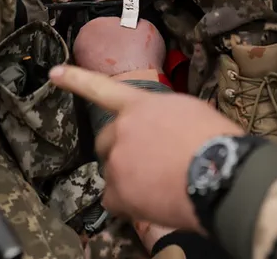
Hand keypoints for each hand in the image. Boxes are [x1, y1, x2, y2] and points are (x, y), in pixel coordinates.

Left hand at [49, 64, 242, 232]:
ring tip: (163, 184)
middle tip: (148, 164)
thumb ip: (162, 116)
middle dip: (120, 151)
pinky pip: (114, 200)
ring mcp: (117, 159)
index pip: (101, 88)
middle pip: (105, 140)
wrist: (221, 172)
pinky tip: (153, 201)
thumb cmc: (216, 142)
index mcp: (141, 105)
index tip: (54, 73)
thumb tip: (159, 130)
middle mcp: (123, 127)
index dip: (76, 79)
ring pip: (113, 172)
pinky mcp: (118, 190)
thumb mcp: (190, 112)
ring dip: (130, 179)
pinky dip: (129, 204)